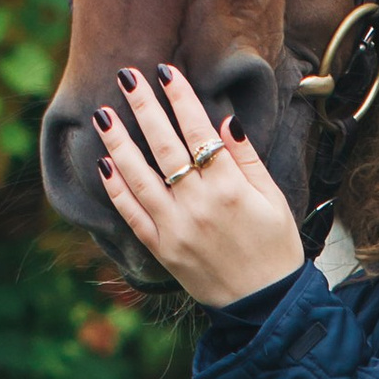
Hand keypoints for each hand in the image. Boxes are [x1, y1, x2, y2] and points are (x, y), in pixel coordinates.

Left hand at [97, 64, 307, 309]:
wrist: (264, 306)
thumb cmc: (275, 248)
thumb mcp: (273, 200)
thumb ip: (247, 160)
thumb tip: (225, 121)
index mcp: (230, 189)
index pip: (199, 132)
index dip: (181, 98)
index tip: (166, 71)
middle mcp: (198, 205)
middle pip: (164, 146)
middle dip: (143, 107)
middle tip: (126, 76)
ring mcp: (175, 228)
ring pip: (139, 177)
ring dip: (118, 142)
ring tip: (103, 114)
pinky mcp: (162, 249)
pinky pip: (131, 215)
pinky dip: (116, 189)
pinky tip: (104, 164)